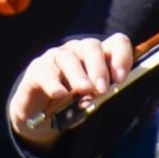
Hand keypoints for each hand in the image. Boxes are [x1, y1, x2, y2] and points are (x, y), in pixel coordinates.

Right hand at [7, 33, 132, 149]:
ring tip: (84, 90)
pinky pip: (45, 72)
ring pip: (68, 57)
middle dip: (99, 68)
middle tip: (102, 89)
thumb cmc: (71, 104)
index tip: (121, 79)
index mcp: (98, 57)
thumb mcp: (90, 101)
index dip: (122, 57)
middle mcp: (78, 51)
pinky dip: (53, 83)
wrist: (39, 113)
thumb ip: (98, 96)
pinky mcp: (36, 69)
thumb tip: (102, 95)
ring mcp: (55, 57)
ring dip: (78, 74)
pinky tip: (60, 94)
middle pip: (91, 46)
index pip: (116, 43)